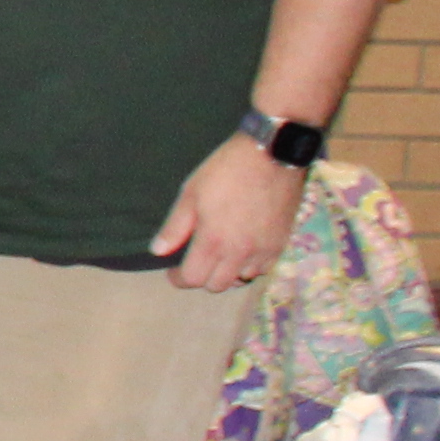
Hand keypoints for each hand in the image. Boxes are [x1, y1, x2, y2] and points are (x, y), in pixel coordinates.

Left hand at [157, 137, 307, 292]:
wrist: (271, 155)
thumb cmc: (225, 171)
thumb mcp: (191, 193)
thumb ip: (175, 227)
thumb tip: (158, 251)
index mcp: (213, 241)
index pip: (193, 279)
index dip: (179, 278)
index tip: (174, 271)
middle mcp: (240, 252)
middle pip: (217, 285)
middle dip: (202, 278)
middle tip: (196, 262)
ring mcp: (264, 250)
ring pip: (242, 279)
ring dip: (228, 273)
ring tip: (220, 257)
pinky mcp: (282, 243)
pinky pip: (264, 268)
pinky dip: (251, 266)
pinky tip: (244, 252)